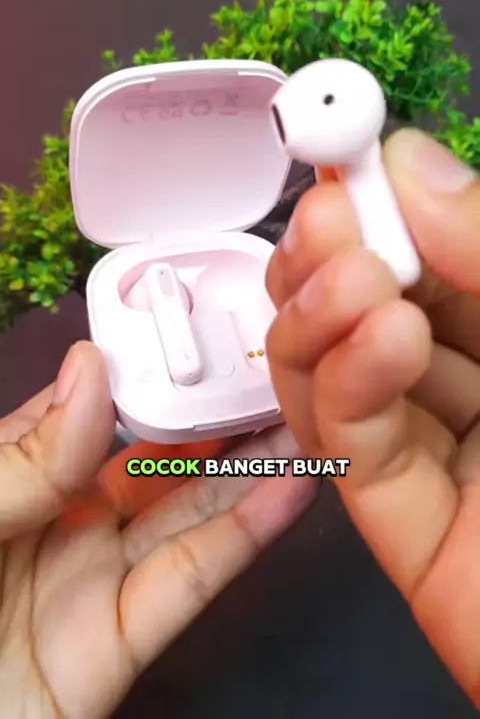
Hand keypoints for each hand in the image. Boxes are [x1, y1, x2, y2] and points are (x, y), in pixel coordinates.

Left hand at [0, 343, 315, 718]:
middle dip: (218, 419)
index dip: (152, 372)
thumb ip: (21, 458)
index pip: (94, 409)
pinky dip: (243, 538)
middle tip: (280, 378)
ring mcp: (88, 584)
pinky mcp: (111, 649)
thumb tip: (93, 371)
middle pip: (155, 461)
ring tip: (307, 423)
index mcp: (14, 476)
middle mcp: (58, 522)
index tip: (209, 332)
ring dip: (248, 471)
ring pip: (185, 516)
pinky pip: (185, 585)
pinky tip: (288, 492)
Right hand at [265, 129, 479, 705]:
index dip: (384, 197)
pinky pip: (353, 449)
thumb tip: (415, 167)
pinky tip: (372, 335)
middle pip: (371, 308)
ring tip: (346, 271)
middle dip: (334, 254)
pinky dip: (346, 384)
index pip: (437, 252)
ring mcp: (440, 457)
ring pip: (337, 374)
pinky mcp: (407, 530)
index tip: (346, 147)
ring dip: (322, 314)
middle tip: (325, 209)